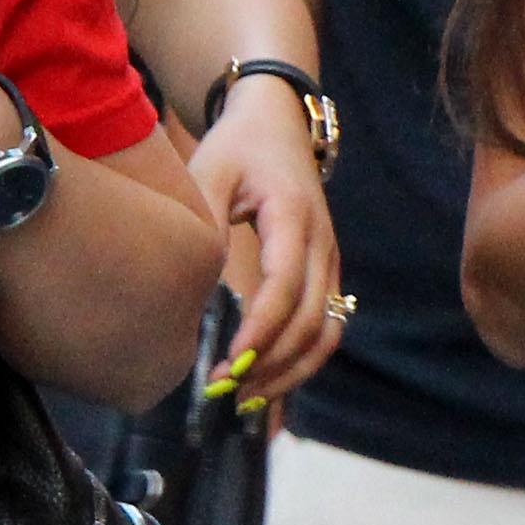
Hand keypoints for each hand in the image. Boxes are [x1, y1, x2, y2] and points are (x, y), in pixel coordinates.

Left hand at [188, 77, 339, 402]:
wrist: (277, 124)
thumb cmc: (238, 147)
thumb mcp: (210, 171)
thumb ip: (205, 221)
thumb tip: (194, 284)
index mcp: (294, 218)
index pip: (285, 287)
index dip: (260, 330)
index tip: (229, 363)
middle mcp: (323, 246)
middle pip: (311, 321)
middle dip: (271, 363)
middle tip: (224, 390)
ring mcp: (330, 263)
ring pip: (326, 333)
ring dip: (290, 373)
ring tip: (246, 400)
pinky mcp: (326, 275)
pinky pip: (326, 329)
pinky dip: (301, 363)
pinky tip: (267, 385)